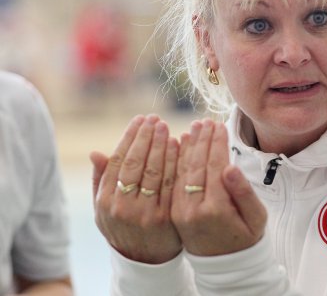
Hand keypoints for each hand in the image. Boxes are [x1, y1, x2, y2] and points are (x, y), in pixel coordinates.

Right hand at [91, 114, 181, 263]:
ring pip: (154, 171)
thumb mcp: (103, 208)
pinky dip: (175, 162)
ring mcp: (144, 213)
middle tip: (155, 118)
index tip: (139, 120)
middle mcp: (122, 206)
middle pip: (136, 163)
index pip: (118, 161)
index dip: (130, 137)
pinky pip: (171, 184)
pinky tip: (179, 146)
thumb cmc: (123, 226)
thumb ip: (100, 181)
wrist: (144, 259)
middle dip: (146, 137)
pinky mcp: (165, 217)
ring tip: (166, 127)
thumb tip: (95, 152)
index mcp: (105, 201)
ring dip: (161, 145)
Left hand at [171, 119, 266, 255]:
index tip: (219, 125)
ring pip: (181, 172)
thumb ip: (244, 192)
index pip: (215, 166)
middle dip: (201, 140)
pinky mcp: (174, 212)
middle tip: (205, 120)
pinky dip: (177, 161)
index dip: (217, 143)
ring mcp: (181, 212)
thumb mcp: (256, 218)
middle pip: (196, 166)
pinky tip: (181, 145)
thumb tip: (231, 167)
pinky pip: (173, 181)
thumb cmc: (246, 238)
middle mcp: (194, 210)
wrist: (225, 266)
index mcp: (216, 209)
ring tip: (193, 127)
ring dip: (187, 147)